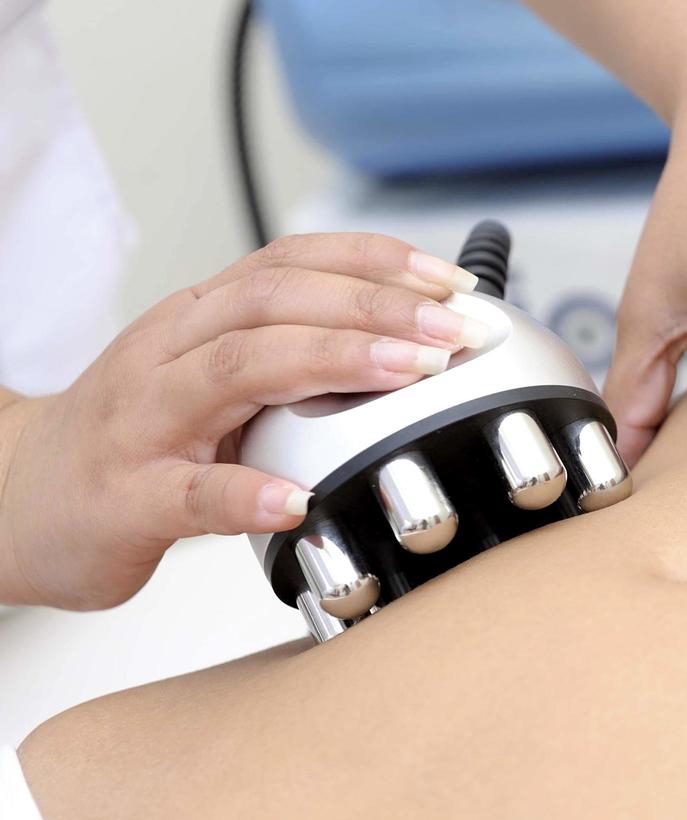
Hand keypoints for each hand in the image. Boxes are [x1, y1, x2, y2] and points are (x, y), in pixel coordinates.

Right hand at [0, 233, 489, 609]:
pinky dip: (248, 492)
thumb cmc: (131, 436)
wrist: (13, 496)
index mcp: (199, 319)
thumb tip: (407, 342)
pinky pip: (191, 493)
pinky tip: (298, 497)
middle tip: (452, 329)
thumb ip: (292, 355)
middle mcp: (170, 352)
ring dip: (334, 364)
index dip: (375, 263)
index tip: (450, 282)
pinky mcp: (126, 497)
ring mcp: (144, 421)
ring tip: (410, 374)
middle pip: (276, 302)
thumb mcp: (212, 374)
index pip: (292, 262)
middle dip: (376, 307)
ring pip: (238, 370)